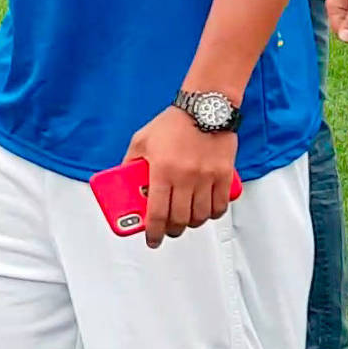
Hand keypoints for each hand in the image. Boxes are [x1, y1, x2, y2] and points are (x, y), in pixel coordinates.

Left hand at [123, 107, 238, 248]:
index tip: (152, 240)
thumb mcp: (141, 141)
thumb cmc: (173, 123)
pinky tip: (205, 211)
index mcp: (162, 171)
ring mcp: (206, 177)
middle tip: (168, 230)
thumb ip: (130, 162)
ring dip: (192, 223)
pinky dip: (212, 214)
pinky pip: (220, 205)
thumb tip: (123, 181)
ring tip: (185, 220)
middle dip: (172, 231)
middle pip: (180, 219)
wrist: (205, 107)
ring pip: (200, 215)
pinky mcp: (224, 175)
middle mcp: (185, 177)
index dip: (154, 232)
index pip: (157, 213)